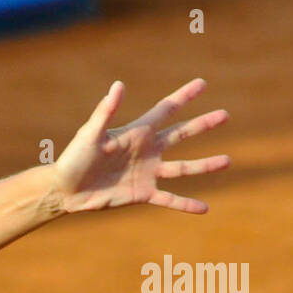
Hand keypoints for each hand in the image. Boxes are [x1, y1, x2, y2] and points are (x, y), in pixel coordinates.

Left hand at [52, 78, 230, 213]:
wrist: (65, 190)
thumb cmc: (73, 158)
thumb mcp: (90, 134)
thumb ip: (105, 112)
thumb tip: (118, 85)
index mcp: (136, 132)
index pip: (165, 110)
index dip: (184, 97)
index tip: (202, 83)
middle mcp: (146, 151)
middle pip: (181, 135)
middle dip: (202, 125)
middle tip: (225, 114)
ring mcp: (147, 172)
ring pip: (182, 167)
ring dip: (205, 165)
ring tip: (227, 160)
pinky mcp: (142, 194)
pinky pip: (169, 199)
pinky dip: (185, 204)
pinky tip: (204, 208)